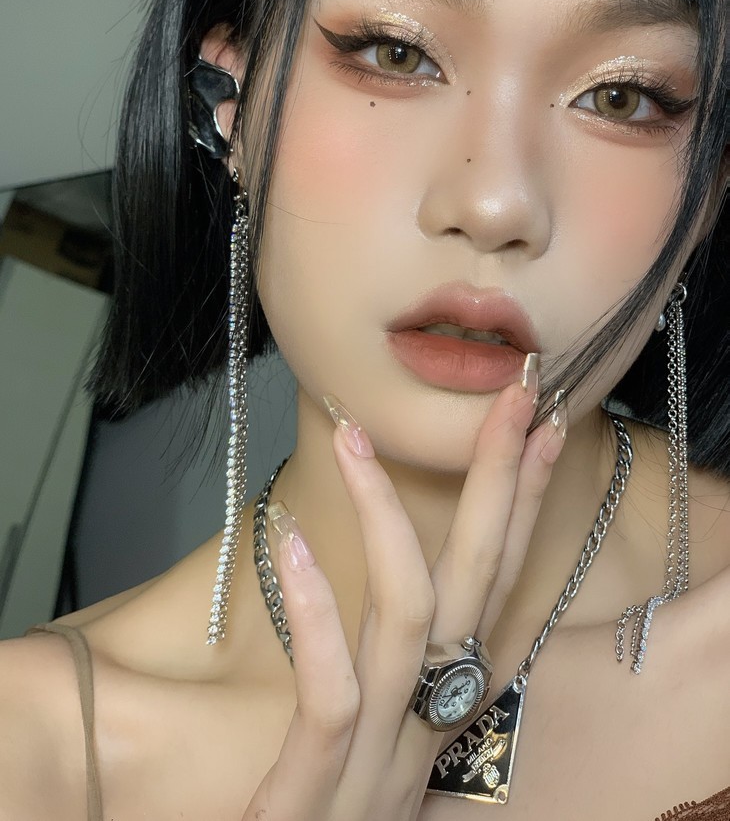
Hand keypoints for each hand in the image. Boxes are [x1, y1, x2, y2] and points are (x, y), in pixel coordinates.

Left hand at [241, 367, 565, 820]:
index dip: (519, 505)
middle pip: (476, 586)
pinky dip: (317, 612)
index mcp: (439, 707)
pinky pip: (333, 690)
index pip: (494, 587)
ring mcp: (379, 758)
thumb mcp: (376, 744)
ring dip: (390, 518)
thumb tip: (400, 602)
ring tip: (353, 434)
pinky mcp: (317, 788)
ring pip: (409, 621)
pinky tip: (296, 541)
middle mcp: (426, 725)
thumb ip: (392, 677)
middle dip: (500, 485)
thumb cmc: (330, 819)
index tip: (535, 429)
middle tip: (515, 397)